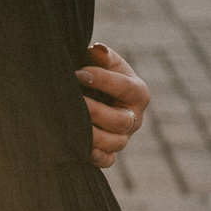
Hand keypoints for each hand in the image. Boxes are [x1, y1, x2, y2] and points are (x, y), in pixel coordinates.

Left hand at [78, 42, 150, 168]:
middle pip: (120, 120)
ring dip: (93, 136)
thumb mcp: (102, 60)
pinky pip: (109, 160)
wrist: (93, 92)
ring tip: (72, 125)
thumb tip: (98, 50)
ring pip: (115, 142)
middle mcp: (135, 116)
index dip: (103, 81)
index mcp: (138, 91)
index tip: (79, 74)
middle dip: (95, 111)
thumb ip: (101, 55)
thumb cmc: (98, 71)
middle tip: (73, 101)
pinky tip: (84, 151)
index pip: (125, 88)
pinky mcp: (112, 151)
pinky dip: (98, 158)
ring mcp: (124, 136)